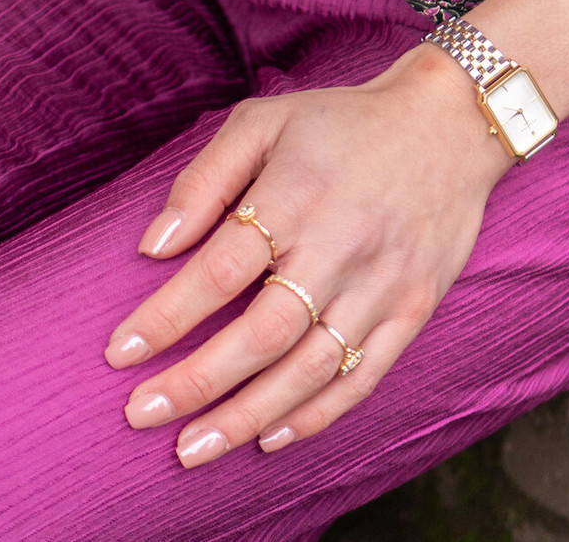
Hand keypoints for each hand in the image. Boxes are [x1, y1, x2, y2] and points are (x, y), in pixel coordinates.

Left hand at [105, 44, 510, 465]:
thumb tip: (153, 245)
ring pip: (309, 368)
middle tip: (141, 413)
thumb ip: (205, 179)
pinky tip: (270, 437)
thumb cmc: (341, 124)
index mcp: (298, 194)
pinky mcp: (413, 308)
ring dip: (246, 415)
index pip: (221, 268)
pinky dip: (316, 415)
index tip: (120, 352)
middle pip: (263, 332)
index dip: (168, 316)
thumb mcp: (265, 121)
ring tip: (192, 448)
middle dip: (196, 382)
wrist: (449, 124)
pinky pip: (363, 376)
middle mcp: (341, 245)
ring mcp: (382, 283)